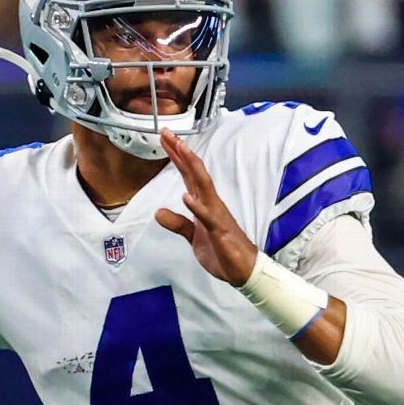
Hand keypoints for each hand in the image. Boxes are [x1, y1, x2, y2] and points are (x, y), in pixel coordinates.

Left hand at [155, 129, 258, 285]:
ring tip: (180, 150)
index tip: (166, 139)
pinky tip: (186, 197)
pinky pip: (208, 217)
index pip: (189, 175)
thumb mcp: (193, 237)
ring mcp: (216, 216)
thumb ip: (178, 223)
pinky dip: (197, 207)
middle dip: (182, 152)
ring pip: (204, 186)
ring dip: (192, 168)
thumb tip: (159, 212)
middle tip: (168, 133)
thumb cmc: (222, 251)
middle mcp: (211, 204)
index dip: (178, 157)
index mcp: (205, 204)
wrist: (244, 271)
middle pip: (195, 173)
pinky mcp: (220, 232)